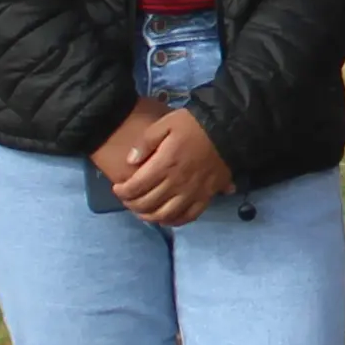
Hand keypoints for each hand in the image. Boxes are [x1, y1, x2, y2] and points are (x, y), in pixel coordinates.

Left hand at [97, 102, 232, 227]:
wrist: (226, 130)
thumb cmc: (193, 125)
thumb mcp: (165, 123)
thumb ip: (145, 142)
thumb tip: (130, 161)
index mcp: (164, 165)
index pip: (136, 187)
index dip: (122, 192)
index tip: (117, 188)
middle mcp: (176, 183)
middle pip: (147, 204)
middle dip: (132, 204)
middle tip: (127, 199)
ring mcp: (192, 193)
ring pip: (165, 215)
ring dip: (150, 217)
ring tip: (142, 211)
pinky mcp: (206, 197)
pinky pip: (188, 217)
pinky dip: (174, 221)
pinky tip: (166, 218)